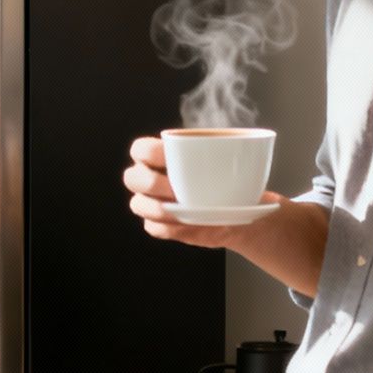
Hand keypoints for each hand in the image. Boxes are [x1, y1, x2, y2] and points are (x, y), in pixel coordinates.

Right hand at [123, 136, 283, 248]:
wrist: (240, 210)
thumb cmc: (230, 180)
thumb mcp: (230, 158)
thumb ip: (224, 149)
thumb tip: (239, 144)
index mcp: (161, 156)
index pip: (140, 149)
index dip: (149, 152)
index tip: (169, 157)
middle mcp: (150, 178)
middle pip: (132, 178)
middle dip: (151, 183)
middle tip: (176, 189)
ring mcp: (152, 203)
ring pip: (138, 204)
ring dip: (159, 209)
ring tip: (182, 210)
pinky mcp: (161, 225)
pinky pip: (153, 228)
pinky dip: (168, 227)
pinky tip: (186, 223)